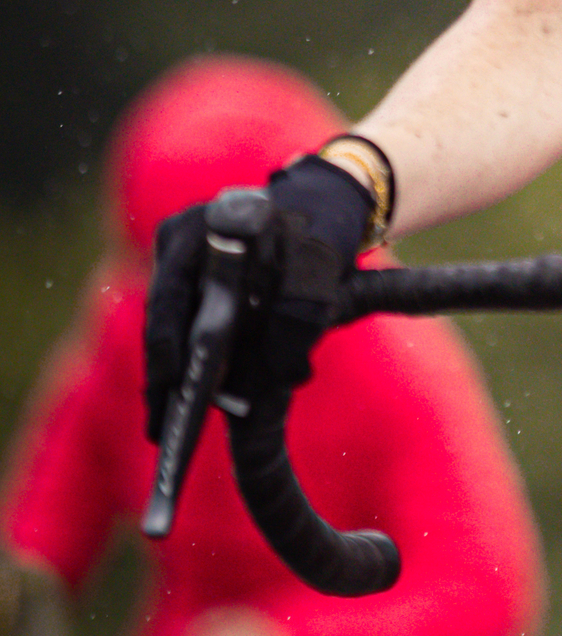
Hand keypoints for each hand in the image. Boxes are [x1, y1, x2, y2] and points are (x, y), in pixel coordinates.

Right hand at [143, 155, 375, 441]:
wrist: (325, 205)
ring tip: (168, 428)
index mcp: (201, 229)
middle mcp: (180, 242)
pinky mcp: (193, 282)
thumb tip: (284, 376)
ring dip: (173, 373)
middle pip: (164, 318)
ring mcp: (181, 261)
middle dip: (165, 375)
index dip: (167, 347)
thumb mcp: (317, 275)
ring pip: (172, 326)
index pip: (170, 297)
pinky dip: (190, 359)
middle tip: (162, 430)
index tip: (170, 385)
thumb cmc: (318, 234)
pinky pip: (185, 325)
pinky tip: (190, 401)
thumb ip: (299, 320)